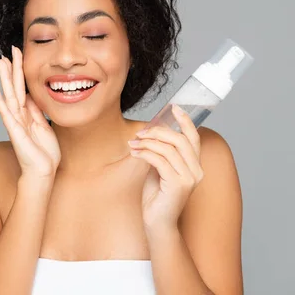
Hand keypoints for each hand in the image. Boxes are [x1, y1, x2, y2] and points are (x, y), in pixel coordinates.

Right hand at [0, 45, 60, 178]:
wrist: (43, 172)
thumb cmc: (44, 153)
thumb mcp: (44, 126)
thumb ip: (37, 112)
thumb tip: (33, 96)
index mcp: (28, 113)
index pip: (23, 88)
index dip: (21, 72)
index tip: (19, 55)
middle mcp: (19, 115)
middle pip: (15, 87)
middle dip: (13, 68)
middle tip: (10, 50)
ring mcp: (15, 121)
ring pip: (9, 94)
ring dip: (5, 78)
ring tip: (0, 61)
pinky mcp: (14, 130)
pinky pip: (5, 112)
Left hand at [128, 104, 202, 232]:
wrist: (157, 223)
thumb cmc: (156, 196)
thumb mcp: (159, 169)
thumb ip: (161, 153)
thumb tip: (150, 133)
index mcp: (195, 165)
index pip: (193, 138)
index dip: (185, 121)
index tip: (174, 108)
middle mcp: (197, 171)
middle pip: (180, 140)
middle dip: (158, 132)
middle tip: (140, 133)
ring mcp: (189, 179)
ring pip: (170, 149)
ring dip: (148, 143)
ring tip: (133, 144)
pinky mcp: (178, 185)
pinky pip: (160, 161)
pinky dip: (145, 154)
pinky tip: (134, 153)